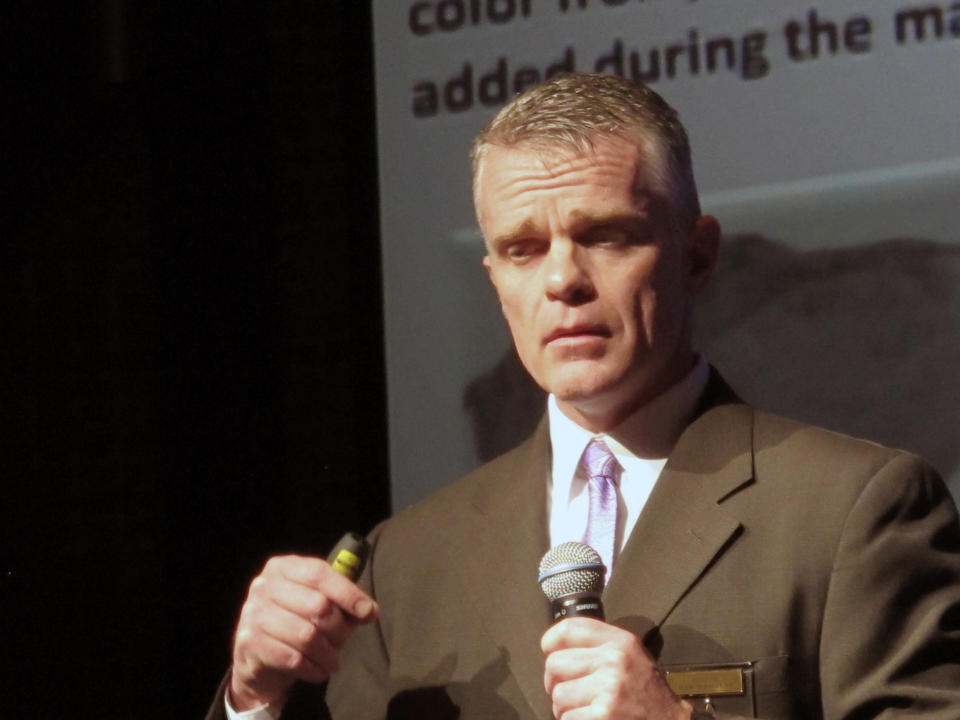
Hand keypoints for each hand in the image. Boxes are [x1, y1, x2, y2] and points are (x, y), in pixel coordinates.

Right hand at [229, 554, 378, 710]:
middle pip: (317, 605)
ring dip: (328, 654)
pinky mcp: (249, 643)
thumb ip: (343, 601)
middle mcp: (264, 585)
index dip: (347, 593)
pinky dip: (313, 668)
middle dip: (339, 629)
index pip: (319, 574)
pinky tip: (318, 670)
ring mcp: (253, 613)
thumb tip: (369, 610)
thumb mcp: (317, 604)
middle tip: (344, 642)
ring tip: (333, 661)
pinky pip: (293, 659)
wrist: (257, 657)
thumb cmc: (295, 622)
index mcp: (283, 567)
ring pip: (307, 635)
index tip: (368, 611)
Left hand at [541, 618, 691, 719]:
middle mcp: (614, 662)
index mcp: (620, 642)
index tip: (549, 650)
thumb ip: (599, 645)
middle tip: (573, 691)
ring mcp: (608, 690)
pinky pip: (566, 718)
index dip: (551, 641)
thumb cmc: (646, 692)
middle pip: (554, 664)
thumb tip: (554, 646)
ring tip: (586, 709)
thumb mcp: (631, 656)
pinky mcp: (601, 717)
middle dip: (557, 681)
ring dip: (565, 707)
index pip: (569, 629)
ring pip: (558, 695)